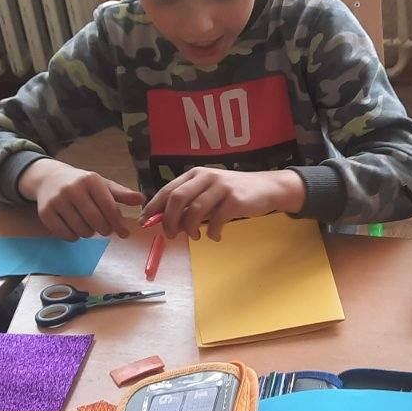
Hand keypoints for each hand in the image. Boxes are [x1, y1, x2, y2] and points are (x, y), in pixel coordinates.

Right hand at [18, 158, 144, 238]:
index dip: (119, 224)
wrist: (50, 179)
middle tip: (104, 229)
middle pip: (96, 221)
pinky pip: (66, 234)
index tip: (124, 234)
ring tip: (88, 224)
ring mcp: (57, 200)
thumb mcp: (102, 185)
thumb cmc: (82, 184)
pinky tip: (75, 227)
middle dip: (104, 230)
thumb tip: (142, 199)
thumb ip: (121, 194)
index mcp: (90, 180)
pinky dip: (74, 236)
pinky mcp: (45, 212)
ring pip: (81, 230)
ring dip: (89, 233)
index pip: (109, 207)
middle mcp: (73, 188)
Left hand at [141, 168, 304, 239]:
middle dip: (168, 220)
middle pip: (177, 199)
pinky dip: (212, 232)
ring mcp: (221, 187)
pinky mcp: (235, 200)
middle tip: (170, 234)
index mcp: (195, 174)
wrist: (266, 188)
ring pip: (195, 210)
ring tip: (195, 236)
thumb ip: (189, 204)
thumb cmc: (232, 193)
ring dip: (190, 228)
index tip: (145, 222)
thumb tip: (164, 222)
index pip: (167, 189)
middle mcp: (206, 177)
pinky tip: (214, 235)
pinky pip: (216, 220)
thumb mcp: (208, 192)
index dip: (153, 207)